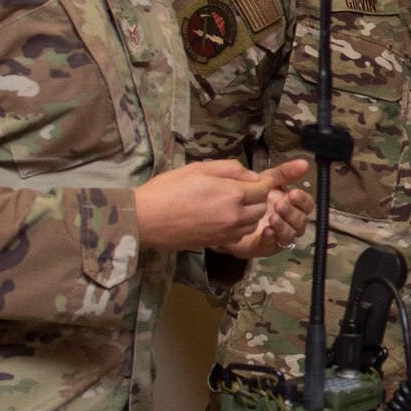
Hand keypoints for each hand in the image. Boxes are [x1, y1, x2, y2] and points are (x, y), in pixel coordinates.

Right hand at [134, 159, 308, 252]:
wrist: (147, 219)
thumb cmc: (169, 189)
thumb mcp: (199, 168)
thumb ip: (230, 169)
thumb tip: (250, 175)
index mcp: (232, 193)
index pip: (263, 188)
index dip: (263, 182)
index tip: (256, 179)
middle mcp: (235, 215)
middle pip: (261, 207)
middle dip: (257, 197)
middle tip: (243, 190)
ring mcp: (227, 232)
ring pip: (253, 223)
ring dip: (250, 213)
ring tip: (234, 204)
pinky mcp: (218, 243)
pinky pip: (239, 234)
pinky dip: (239, 226)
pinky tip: (225, 217)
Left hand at [218, 171, 312, 259]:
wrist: (225, 210)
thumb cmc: (250, 195)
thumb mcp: (267, 180)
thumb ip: (285, 173)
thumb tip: (305, 163)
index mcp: (293, 205)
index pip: (307, 205)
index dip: (302, 201)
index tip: (293, 194)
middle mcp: (289, 222)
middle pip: (301, 221)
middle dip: (292, 213)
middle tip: (279, 205)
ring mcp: (278, 236)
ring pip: (291, 235)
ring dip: (284, 226)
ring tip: (272, 218)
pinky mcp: (265, 247)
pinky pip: (274, 246)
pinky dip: (272, 239)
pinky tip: (266, 231)